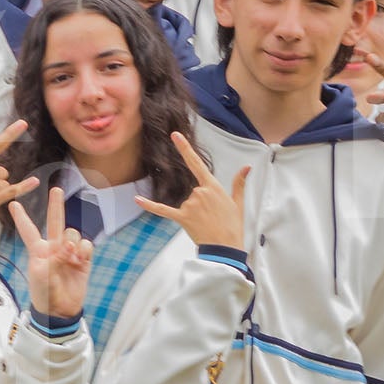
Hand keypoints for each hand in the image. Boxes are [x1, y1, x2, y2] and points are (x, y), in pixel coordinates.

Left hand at [8, 188, 91, 321]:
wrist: (61, 310)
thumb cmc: (44, 294)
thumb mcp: (42, 276)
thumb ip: (55, 259)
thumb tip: (69, 247)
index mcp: (38, 251)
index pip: (28, 230)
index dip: (21, 217)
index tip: (13, 204)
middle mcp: (54, 248)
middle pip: (55, 221)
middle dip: (55, 205)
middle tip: (55, 189)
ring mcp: (69, 252)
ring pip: (73, 233)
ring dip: (72, 241)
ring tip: (70, 256)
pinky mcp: (83, 259)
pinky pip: (86, 244)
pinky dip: (84, 249)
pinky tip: (80, 258)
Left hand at [137, 133, 250, 251]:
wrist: (226, 247)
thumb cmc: (232, 225)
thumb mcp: (238, 202)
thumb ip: (238, 183)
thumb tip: (246, 168)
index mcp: (213, 187)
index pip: (197, 163)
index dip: (185, 148)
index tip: (175, 136)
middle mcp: (200, 192)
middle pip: (192, 190)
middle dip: (200, 202)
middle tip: (212, 216)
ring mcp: (190, 205)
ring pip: (185, 202)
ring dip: (193, 211)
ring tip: (206, 223)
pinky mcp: (182, 217)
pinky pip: (163, 210)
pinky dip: (149, 205)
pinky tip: (137, 199)